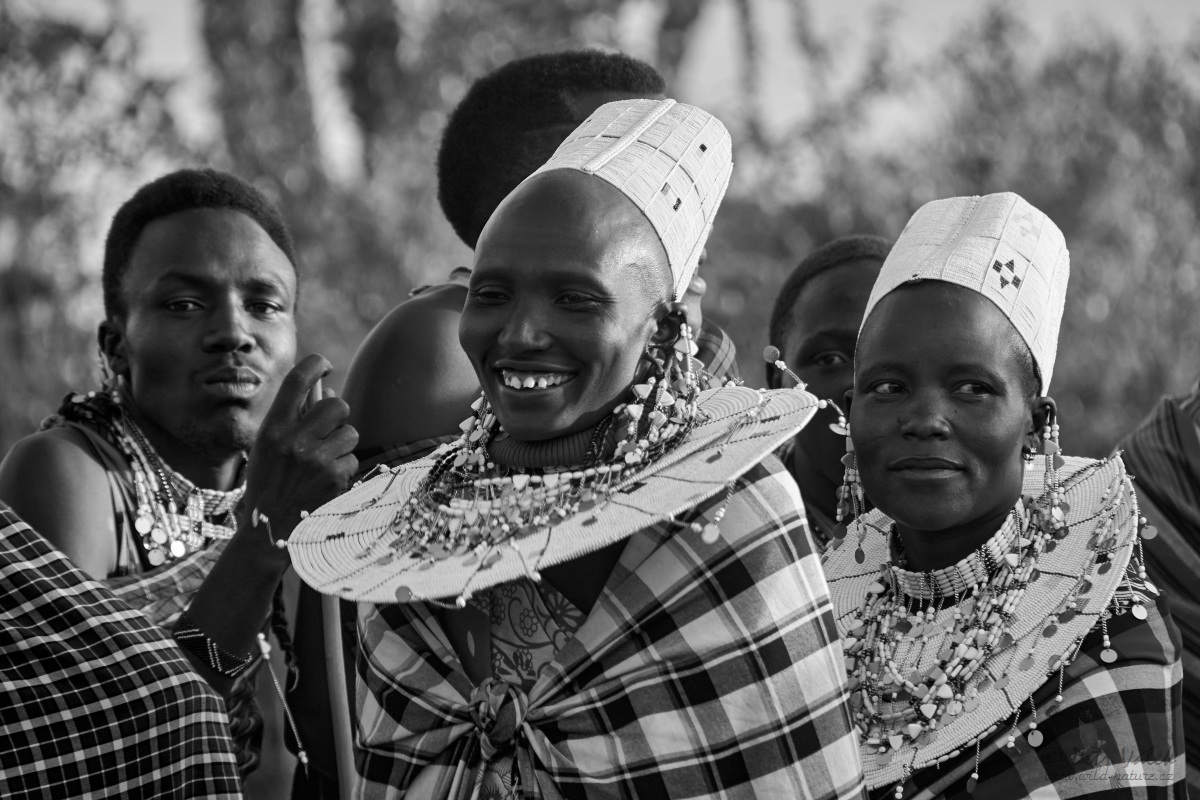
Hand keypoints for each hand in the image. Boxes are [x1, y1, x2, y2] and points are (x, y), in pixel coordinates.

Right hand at [241, 354, 358, 552]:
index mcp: (272, 429)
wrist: (268, 531)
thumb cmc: (268, 482)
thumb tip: (328, 391)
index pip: (296, 381)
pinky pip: (352, 459)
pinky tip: (324, 481)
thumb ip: (293, 419)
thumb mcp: (267, 447)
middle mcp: (294, 441)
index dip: (315, 365)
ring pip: (350, 432)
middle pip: (337, 404)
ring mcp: (316, 461)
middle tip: (328, 428)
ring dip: (342, 443)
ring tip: (324, 460)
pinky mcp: (335, 479)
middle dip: (337, 414)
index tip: (325, 366)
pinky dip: (343, 468)